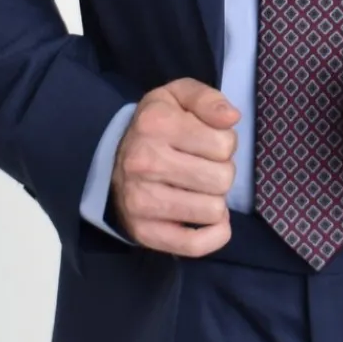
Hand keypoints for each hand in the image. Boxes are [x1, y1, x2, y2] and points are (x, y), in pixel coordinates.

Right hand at [108, 78, 239, 255]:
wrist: (111, 161)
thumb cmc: (155, 126)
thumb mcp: (178, 97)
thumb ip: (208, 99)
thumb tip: (231, 117)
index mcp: (156, 124)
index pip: (225, 143)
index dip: (225, 144)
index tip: (206, 143)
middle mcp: (145, 162)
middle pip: (222, 179)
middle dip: (221, 172)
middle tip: (202, 168)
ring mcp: (141, 201)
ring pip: (214, 210)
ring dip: (215, 200)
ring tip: (197, 189)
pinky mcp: (144, 232)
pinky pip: (195, 244)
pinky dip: (214, 235)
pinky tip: (209, 220)